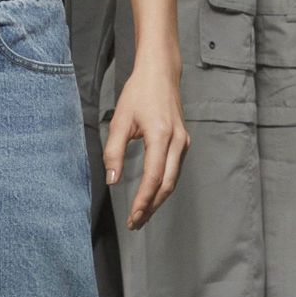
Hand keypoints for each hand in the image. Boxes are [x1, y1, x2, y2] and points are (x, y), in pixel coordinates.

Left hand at [102, 62, 188, 229]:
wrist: (161, 73)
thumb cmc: (139, 93)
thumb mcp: (120, 120)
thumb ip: (114, 151)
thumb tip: (111, 180)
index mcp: (161, 136)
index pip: (153, 178)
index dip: (143, 201)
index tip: (132, 217)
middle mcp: (177, 142)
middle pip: (167, 185)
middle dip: (151, 207)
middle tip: (136, 223)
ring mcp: (184, 143)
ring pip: (173, 180)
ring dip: (158, 200)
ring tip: (142, 214)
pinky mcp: (183, 142)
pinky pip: (175, 171)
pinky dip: (164, 186)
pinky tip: (152, 194)